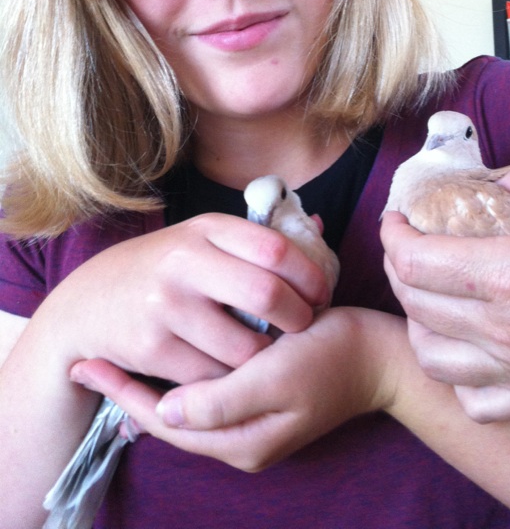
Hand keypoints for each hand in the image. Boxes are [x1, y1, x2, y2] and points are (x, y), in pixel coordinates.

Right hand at [38, 212, 329, 385]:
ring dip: (265, 358)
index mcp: (205, 229)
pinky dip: (230, 380)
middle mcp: (185, 261)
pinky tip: (230, 369)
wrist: (88, 302)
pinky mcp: (152, 347)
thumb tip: (321, 229)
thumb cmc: (163, 269)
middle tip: (302, 327)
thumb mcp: (201, 239)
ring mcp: (166, 305)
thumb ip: (255, 238)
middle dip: (298, 318)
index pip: (276, 247)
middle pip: (267, 294)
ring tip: (267, 351)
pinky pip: (213, 377)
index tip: (320, 294)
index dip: (310, 275)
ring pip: (244, 347)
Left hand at [70, 307, 405, 470]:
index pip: (165, 423)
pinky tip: (169, 352)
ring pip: (185, 407)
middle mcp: (240, 439)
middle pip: (169, 419)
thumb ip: (222, 401)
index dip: (125, 394)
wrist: (378, 356)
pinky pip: (207, 393)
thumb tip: (163, 411)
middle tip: (94, 360)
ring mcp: (251, 421)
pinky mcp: (260, 401)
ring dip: (153, 383)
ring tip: (120, 356)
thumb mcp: (277, 378)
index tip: (90, 364)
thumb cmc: (331, 358)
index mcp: (241, 440)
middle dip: (130, 391)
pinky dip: (183, 374)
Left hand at [381, 146, 509, 421]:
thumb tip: (499, 181)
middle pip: (416, 304)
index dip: (393, 235)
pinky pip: (478, 401)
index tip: (396, 218)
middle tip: (407, 244)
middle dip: (397, 268)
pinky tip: (467, 346)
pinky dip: (457, 376)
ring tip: (427, 293)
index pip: (416, 262)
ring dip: (417, 322)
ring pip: (432, 358)